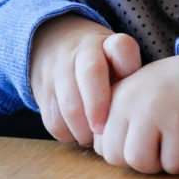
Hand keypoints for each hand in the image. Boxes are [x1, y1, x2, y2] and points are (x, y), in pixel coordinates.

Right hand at [29, 15, 141, 144]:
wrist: (53, 42)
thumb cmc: (99, 62)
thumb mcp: (118, 59)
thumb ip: (130, 77)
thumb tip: (137, 111)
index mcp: (106, 44)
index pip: (120, 48)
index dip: (126, 68)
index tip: (129, 96)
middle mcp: (80, 51)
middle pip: (91, 75)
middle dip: (99, 108)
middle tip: (105, 131)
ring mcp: (57, 69)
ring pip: (68, 105)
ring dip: (83, 129)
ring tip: (95, 136)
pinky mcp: (40, 90)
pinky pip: (53, 120)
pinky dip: (68, 134)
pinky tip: (78, 132)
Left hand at [93, 55, 178, 173]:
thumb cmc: (162, 93)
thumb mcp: (130, 96)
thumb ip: (111, 121)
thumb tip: (103, 152)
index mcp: (114, 97)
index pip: (100, 145)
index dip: (121, 149)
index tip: (138, 136)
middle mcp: (129, 102)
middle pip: (115, 157)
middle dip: (136, 159)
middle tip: (154, 142)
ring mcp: (154, 112)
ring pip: (140, 163)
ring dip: (156, 163)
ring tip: (166, 143)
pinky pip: (172, 163)